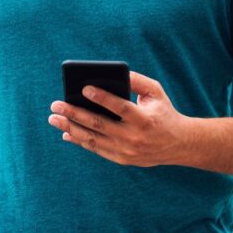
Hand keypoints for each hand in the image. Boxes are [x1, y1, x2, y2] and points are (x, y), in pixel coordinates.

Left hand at [47, 71, 190, 167]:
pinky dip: (80, 141)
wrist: (178, 144)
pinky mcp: (121, 159)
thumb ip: (136, 80)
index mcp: (144, 119)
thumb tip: (113, 73)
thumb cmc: (163, 112)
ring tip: (54, 118)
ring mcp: (126, 151)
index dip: (102, 98)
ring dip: (70, 128)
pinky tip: (66, 132)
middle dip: (74, 113)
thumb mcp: (155, 92)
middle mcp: (134, 137)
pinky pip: (96, 149)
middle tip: (55, 104)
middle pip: (99, 124)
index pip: (120, 107)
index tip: (84, 88)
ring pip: (93, 139)